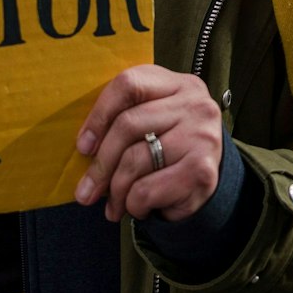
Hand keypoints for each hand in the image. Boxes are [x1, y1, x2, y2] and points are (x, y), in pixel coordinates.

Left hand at [75, 64, 222, 222]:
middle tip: (86, 191)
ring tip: (114, 205)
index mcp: (178, 84)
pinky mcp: (202, 171)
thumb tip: (85, 148)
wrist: (209, 179)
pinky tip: (140, 208)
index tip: (83, 146)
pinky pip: (147, 190)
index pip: (129, 84)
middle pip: (128, 124)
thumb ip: (124, 120)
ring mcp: (201, 137)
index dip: (99, 115)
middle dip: (100, 164)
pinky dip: (134, 204)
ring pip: (135, 161)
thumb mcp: (153, 121)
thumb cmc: (169, 148)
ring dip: (116, 191)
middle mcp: (194, 105)